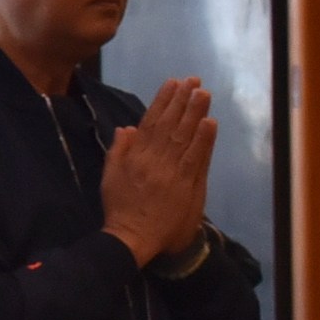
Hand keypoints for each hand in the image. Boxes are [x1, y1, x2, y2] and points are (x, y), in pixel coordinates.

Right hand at [100, 80, 214, 269]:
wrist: (133, 238)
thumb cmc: (120, 209)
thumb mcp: (109, 177)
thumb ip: (118, 151)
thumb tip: (127, 128)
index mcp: (136, 157)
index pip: (151, 122)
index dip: (163, 101)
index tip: (173, 83)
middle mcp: (154, 160)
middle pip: (172, 125)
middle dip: (183, 101)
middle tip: (194, 81)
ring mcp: (172, 173)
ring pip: (185, 137)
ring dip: (196, 114)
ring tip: (204, 94)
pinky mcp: (187, 186)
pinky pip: (197, 159)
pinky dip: (204, 140)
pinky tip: (210, 123)